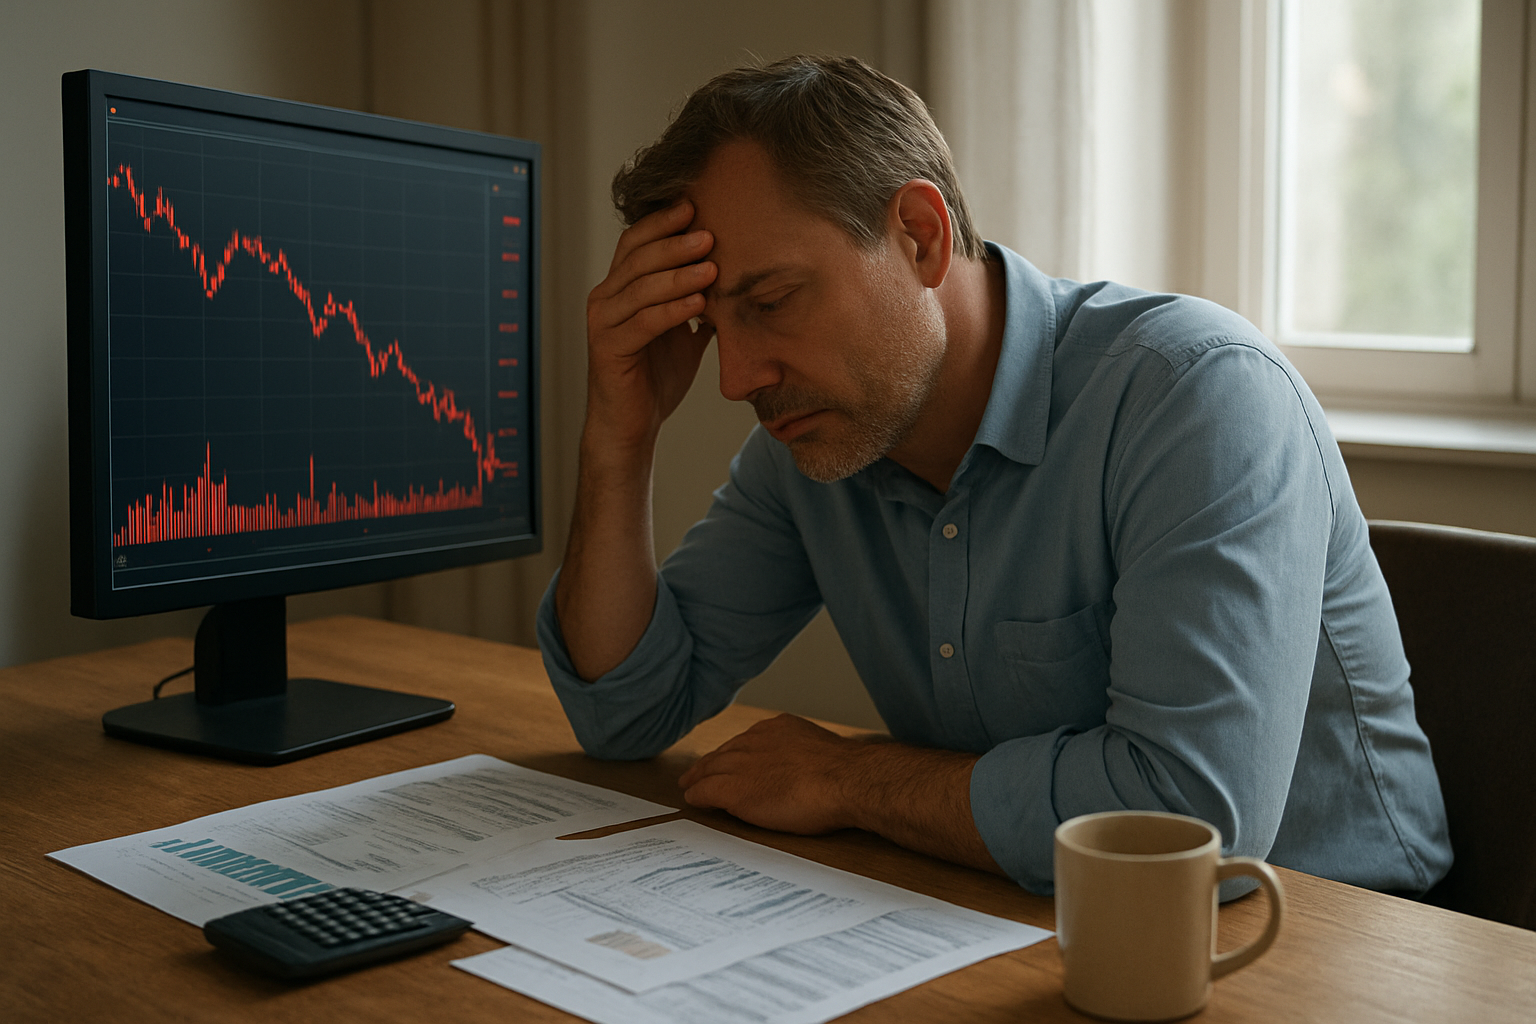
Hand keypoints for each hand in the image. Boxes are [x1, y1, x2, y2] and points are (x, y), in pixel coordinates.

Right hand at [584, 201, 718, 449]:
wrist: (632, 425)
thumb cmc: (656, 376)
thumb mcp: (683, 331)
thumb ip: (699, 301)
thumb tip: (737, 277)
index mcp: (621, 288)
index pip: (637, 242)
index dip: (663, 222)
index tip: (698, 205)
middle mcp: (605, 298)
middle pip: (638, 257)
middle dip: (675, 242)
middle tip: (710, 232)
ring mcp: (603, 322)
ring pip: (641, 287)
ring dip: (679, 273)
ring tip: (713, 265)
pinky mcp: (608, 348)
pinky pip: (644, 322)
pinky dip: (673, 310)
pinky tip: (700, 303)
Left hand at [679, 713, 1004, 874]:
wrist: (847, 781)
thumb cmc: (848, 774)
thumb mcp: (823, 754)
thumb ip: (807, 758)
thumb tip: (813, 771)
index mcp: (779, 728)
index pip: (747, 740)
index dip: (734, 753)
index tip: (727, 760)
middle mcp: (756, 739)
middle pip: (724, 752)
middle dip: (710, 763)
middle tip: (696, 773)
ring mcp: (743, 763)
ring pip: (710, 769)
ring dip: (698, 778)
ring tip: (690, 786)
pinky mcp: (735, 789)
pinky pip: (706, 790)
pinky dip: (698, 795)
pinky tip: (692, 800)